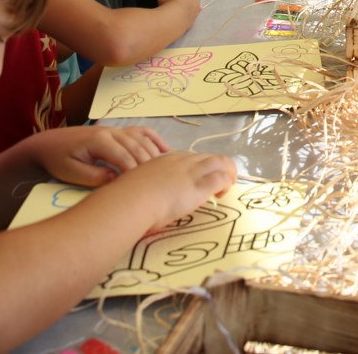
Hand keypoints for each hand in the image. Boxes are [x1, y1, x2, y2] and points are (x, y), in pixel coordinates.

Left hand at [25, 125, 170, 186]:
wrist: (50, 143)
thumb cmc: (58, 159)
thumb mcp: (70, 172)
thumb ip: (92, 176)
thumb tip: (115, 178)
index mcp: (99, 140)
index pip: (124, 157)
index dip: (135, 172)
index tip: (142, 189)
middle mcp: (111, 131)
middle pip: (137, 147)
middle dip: (149, 166)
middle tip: (158, 184)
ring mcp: (116, 129)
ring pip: (142, 139)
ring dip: (154, 154)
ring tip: (163, 172)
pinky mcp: (117, 131)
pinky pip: (141, 131)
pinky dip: (155, 139)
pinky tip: (165, 150)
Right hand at [113, 151, 239, 228]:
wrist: (131, 201)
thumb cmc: (128, 196)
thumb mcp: (137, 183)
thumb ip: (146, 184)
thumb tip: (145, 192)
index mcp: (166, 160)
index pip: (191, 158)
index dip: (200, 167)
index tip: (201, 178)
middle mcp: (182, 162)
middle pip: (209, 157)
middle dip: (220, 166)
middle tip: (222, 181)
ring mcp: (191, 173)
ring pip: (220, 163)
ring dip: (229, 172)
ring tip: (229, 184)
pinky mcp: (199, 187)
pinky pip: (221, 179)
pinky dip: (226, 183)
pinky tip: (222, 193)